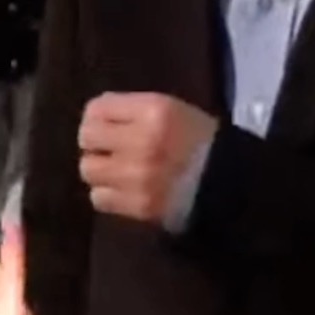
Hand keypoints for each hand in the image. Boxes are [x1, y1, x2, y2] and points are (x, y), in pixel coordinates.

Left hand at [78, 92, 218, 222]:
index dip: (96, 117)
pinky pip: (99, 198)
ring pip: (89, 169)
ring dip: (100, 170)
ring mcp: (137, 176)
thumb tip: (93, 117)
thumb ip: (131, 109)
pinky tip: (123, 190)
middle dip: (96, 143)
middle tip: (110, 149)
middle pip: (87, 138)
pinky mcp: (138, 204)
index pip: (96, 109)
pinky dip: (107, 194)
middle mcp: (141, 141)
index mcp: (153, 111)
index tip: (106, 125)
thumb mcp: (170, 109)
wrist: (227, 180)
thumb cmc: (198, 139)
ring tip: (117, 171)